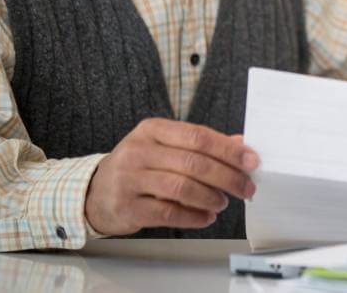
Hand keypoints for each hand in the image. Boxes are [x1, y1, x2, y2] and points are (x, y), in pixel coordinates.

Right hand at [84, 119, 258, 235]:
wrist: (95, 192)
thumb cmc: (140, 166)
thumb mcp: (166, 146)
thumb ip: (202, 144)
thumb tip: (241, 144)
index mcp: (152, 129)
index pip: (198, 136)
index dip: (228, 149)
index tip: (251, 160)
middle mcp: (139, 151)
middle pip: (193, 163)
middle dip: (226, 177)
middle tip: (245, 188)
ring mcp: (129, 179)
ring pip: (181, 188)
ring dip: (210, 197)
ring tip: (223, 202)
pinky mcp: (127, 207)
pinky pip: (168, 213)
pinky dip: (193, 217)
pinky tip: (206, 217)